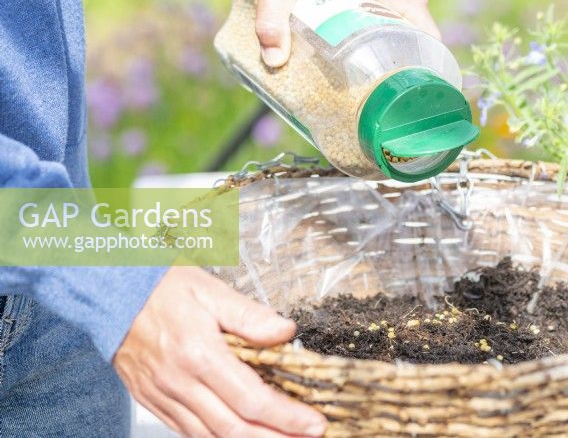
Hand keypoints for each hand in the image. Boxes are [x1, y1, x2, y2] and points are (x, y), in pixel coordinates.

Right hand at [113, 266, 326, 436]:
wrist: (109, 291)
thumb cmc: (159, 287)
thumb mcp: (211, 290)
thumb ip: (250, 315)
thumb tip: (285, 332)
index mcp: (199, 354)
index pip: (253, 399)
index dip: (288, 417)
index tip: (314, 424)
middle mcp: (180, 383)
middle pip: (236, 429)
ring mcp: (164, 397)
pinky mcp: (153, 402)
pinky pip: (188, 433)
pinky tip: (241, 436)